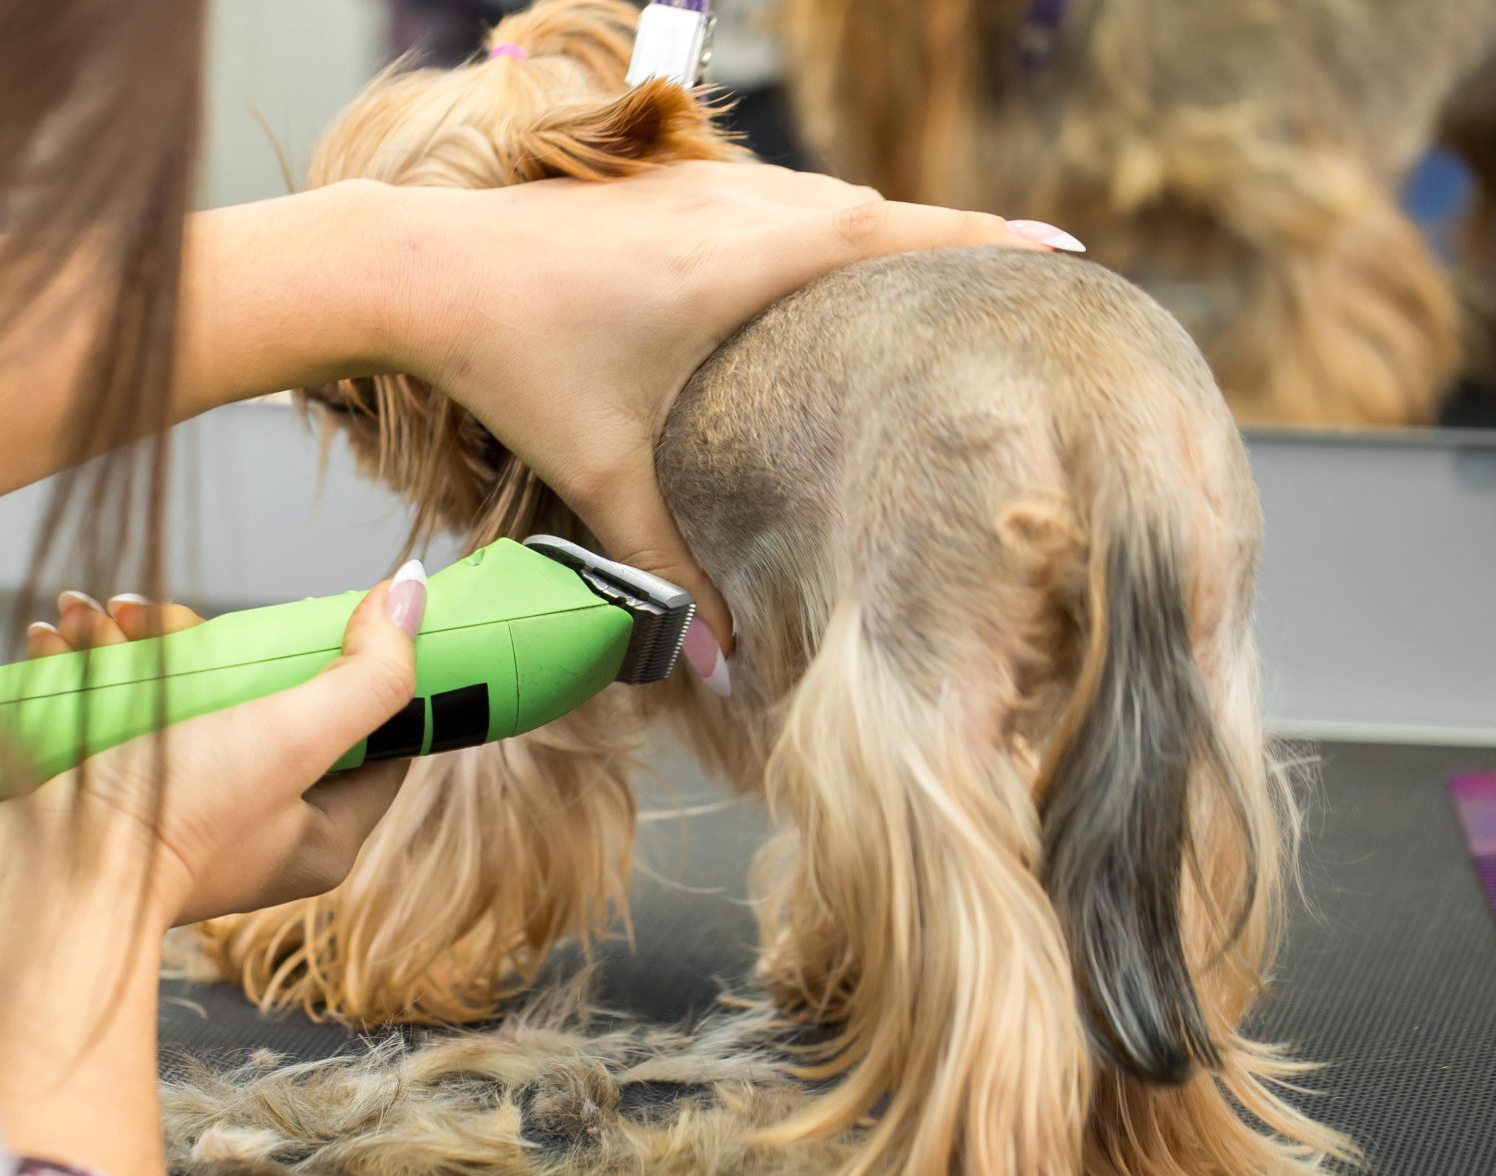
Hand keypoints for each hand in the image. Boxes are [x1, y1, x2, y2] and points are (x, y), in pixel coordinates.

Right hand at [0, 573, 422, 1175]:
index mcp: (321, 831)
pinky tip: (61, 640)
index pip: (376, 738)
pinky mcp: (118, 792)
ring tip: (94, 619)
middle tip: (163, 618)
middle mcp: (260, 824)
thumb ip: (368, 674)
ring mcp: (184, 809)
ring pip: (185, 694)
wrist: (43, 882)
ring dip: (135, 642)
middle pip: (270, 698)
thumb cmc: (173, 821)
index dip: (363, 669)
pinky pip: (121, 710)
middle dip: (214, 641)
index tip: (335, 613)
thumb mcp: (293, 736)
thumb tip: (413, 591)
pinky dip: (92, 667)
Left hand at [373, 166, 1064, 659]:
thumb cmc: (515, 363)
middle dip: (958, 245)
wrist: (422, 271)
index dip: (993, 242)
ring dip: (888, 235)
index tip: (1073, 256)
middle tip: (1024, 290)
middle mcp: (745, 209)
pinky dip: (824, 230)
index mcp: (752, 260)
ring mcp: (709, 190)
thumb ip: (667, 568)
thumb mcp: (603, 473)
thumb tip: (718, 666)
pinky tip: (829, 275)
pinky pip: (780, 202)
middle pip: (885, 215)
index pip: (907, 235)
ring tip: (946, 286)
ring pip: (831, 202)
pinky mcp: (673, 193)